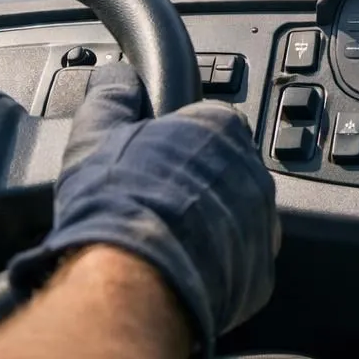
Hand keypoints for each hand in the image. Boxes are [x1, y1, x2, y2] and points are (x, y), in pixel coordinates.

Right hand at [9, 64, 279, 349]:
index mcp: (220, 127)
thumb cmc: (116, 205)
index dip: (177, 142)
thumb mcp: (97, 136)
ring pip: (237, 215)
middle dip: (196, 183)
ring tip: (166, 239)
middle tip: (155, 202)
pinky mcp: (260, 270)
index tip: (155, 160)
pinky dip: (219, 264)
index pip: (209, 123)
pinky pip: (241, 260)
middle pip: (226, 169)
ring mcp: (262, 222)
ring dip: (210, 223)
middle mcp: (253, 170)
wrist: (134, 279)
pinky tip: (184, 268)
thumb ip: (111, 97)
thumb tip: (116, 79)